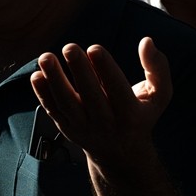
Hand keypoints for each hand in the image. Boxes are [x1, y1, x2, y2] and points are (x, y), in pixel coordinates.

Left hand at [30, 37, 170, 173]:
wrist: (121, 153)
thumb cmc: (141, 114)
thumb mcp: (159, 95)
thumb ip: (158, 67)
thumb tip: (147, 41)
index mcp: (130, 114)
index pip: (117, 89)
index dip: (105, 69)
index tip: (94, 48)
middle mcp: (106, 123)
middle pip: (90, 96)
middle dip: (79, 71)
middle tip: (70, 47)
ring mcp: (84, 128)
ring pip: (67, 104)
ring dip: (55, 80)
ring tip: (46, 57)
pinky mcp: (67, 128)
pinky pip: (53, 110)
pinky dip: (43, 94)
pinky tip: (37, 75)